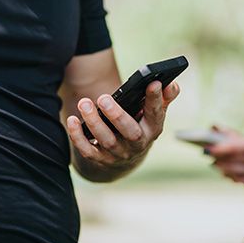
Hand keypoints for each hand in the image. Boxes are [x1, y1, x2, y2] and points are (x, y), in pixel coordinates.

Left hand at [64, 80, 180, 168]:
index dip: (155, 99)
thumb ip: (163, 98)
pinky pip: (88, 150)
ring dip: (94, 122)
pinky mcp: (101, 160)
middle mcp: (137, 144)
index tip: (152, 82)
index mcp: (153, 129)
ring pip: (106, 140)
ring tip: (84, 103)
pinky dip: (78, 136)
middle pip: (129, 132)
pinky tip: (71, 119)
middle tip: (103, 98)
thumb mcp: (153, 113)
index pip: (156, 114)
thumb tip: (171, 84)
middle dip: (116, 115)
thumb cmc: (140, 125)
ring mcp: (119, 153)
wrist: (126, 157)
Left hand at [208, 114, 243, 187]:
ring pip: (231, 171)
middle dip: (216, 156)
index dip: (219, 148)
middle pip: (228, 160)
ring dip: (220, 167)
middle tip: (206, 151)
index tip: (209, 146)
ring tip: (213, 161)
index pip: (233, 147)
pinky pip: (239, 180)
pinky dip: (230, 176)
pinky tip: (226, 171)